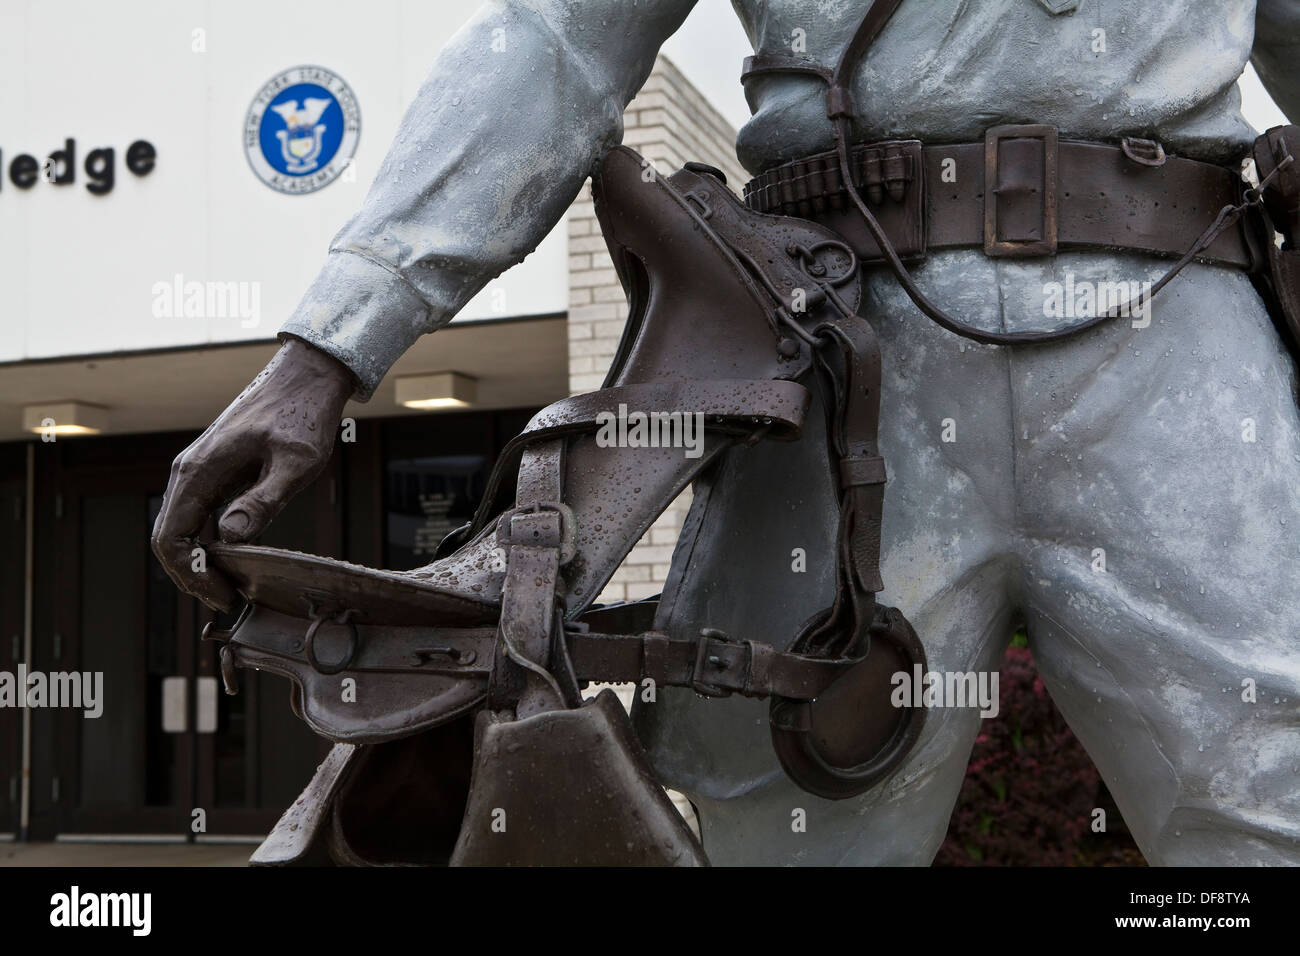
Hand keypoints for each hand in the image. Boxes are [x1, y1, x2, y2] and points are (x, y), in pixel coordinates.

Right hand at [151, 336, 356, 610]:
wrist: (307, 377)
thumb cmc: (304, 416)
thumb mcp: (296, 463)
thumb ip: (264, 500)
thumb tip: (230, 539)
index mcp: (199, 470)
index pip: (170, 539)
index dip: (191, 576)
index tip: (224, 596)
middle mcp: (188, 470)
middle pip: (168, 538)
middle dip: (191, 576)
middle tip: (228, 602)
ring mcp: (198, 470)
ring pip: (180, 527)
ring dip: (197, 562)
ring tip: (232, 588)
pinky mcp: (214, 471)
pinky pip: (196, 515)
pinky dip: (206, 543)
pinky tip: (233, 559)